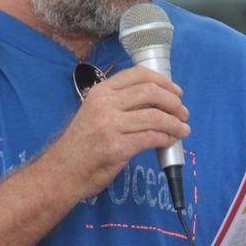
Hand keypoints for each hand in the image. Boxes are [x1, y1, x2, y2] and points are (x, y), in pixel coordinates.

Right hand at [45, 66, 189, 199]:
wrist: (63, 170)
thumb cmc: (82, 143)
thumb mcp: (95, 111)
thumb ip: (120, 102)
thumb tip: (156, 100)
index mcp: (101, 91)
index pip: (138, 75)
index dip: (163, 81)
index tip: (176, 91)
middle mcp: (105, 104)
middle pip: (151, 92)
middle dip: (173, 102)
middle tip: (183, 112)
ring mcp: (110, 126)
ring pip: (155, 117)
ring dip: (175, 123)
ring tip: (183, 129)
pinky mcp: (116, 148)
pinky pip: (151, 138)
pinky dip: (166, 138)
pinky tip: (170, 141)